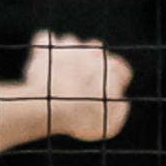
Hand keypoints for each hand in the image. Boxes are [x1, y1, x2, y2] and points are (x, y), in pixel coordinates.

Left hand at [18, 34, 134, 141]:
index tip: (104, 97)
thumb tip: (121, 102)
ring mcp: (70, 49)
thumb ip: (120, 110)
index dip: (115, 84)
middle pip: (97, 53)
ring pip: (72, 44)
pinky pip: (44, 40)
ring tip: (60, 74)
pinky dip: (45, 47)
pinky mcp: (46, 50)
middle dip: (91, 66)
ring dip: (69, 55)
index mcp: (113, 69)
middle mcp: (94, 52)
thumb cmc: (81, 119)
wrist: (49, 108)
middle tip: (80, 86)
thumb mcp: (110, 125)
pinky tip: (43, 58)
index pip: (121, 70)